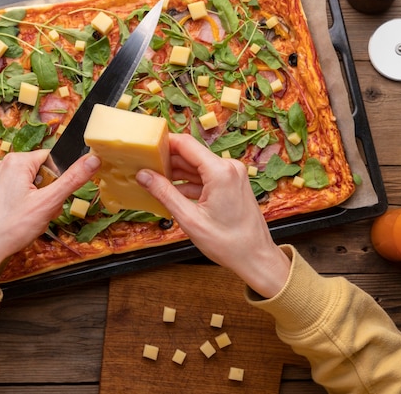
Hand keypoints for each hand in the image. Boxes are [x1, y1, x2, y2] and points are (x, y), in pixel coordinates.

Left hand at [0, 150, 100, 298]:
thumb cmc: (10, 227)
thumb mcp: (48, 203)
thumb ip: (72, 179)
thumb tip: (93, 159)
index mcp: (18, 161)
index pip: (52, 159)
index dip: (58, 180)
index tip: (53, 198)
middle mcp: (4, 164)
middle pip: (41, 173)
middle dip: (47, 194)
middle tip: (42, 212)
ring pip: (30, 185)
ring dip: (37, 203)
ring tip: (30, 220)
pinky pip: (17, 194)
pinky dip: (23, 207)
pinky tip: (19, 221)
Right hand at [136, 134, 289, 297]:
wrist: (255, 257)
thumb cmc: (228, 243)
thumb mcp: (189, 219)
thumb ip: (164, 193)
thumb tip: (144, 176)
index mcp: (220, 172)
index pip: (186, 144)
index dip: (164, 143)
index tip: (147, 147)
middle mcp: (229, 167)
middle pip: (191, 154)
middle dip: (168, 160)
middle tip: (145, 167)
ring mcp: (233, 175)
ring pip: (198, 165)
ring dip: (178, 172)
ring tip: (155, 181)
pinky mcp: (233, 183)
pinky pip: (206, 176)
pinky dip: (190, 182)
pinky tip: (173, 191)